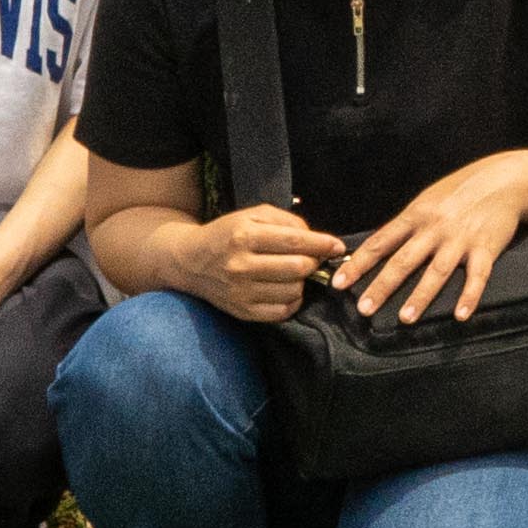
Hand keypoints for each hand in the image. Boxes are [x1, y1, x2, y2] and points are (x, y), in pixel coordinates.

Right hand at [177, 199, 348, 323]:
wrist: (190, 261)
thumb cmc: (228, 234)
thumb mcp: (253, 215)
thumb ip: (288, 221)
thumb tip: (317, 239)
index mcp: (245, 236)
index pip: (295, 242)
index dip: (322, 244)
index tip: (337, 246)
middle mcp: (241, 266)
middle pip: (298, 268)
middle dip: (313, 262)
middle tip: (312, 258)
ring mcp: (241, 292)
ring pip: (293, 291)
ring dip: (302, 281)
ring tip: (295, 272)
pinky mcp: (242, 312)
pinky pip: (282, 312)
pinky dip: (292, 301)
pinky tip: (286, 288)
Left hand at [333, 162, 527, 323]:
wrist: (505, 179)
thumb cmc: (461, 191)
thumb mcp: (428, 200)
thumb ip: (406, 225)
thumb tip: (376, 248)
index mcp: (417, 215)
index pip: (381, 242)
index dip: (359, 264)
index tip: (339, 283)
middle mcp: (436, 228)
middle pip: (404, 260)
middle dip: (383, 286)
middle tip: (364, 309)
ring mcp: (461, 239)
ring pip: (437, 271)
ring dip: (421, 296)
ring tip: (405, 318)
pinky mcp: (487, 248)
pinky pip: (477, 275)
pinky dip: (469, 296)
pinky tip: (461, 315)